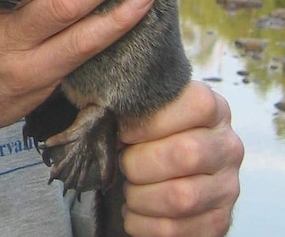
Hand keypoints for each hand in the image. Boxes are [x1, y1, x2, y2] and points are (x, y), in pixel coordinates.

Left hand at [119, 80, 242, 235]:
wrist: (167, 167)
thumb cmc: (148, 131)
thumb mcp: (144, 107)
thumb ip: (131, 104)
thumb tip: (102, 114)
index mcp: (212, 108)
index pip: (194, 105)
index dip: (149, 120)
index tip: (121, 131)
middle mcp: (227, 146)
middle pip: (185, 154)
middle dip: (138, 162)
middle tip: (122, 163)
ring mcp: (228, 187)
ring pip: (181, 197)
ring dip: (140, 196)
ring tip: (128, 189)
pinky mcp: (219, 221)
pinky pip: (177, 230)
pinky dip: (144, 224)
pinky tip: (133, 212)